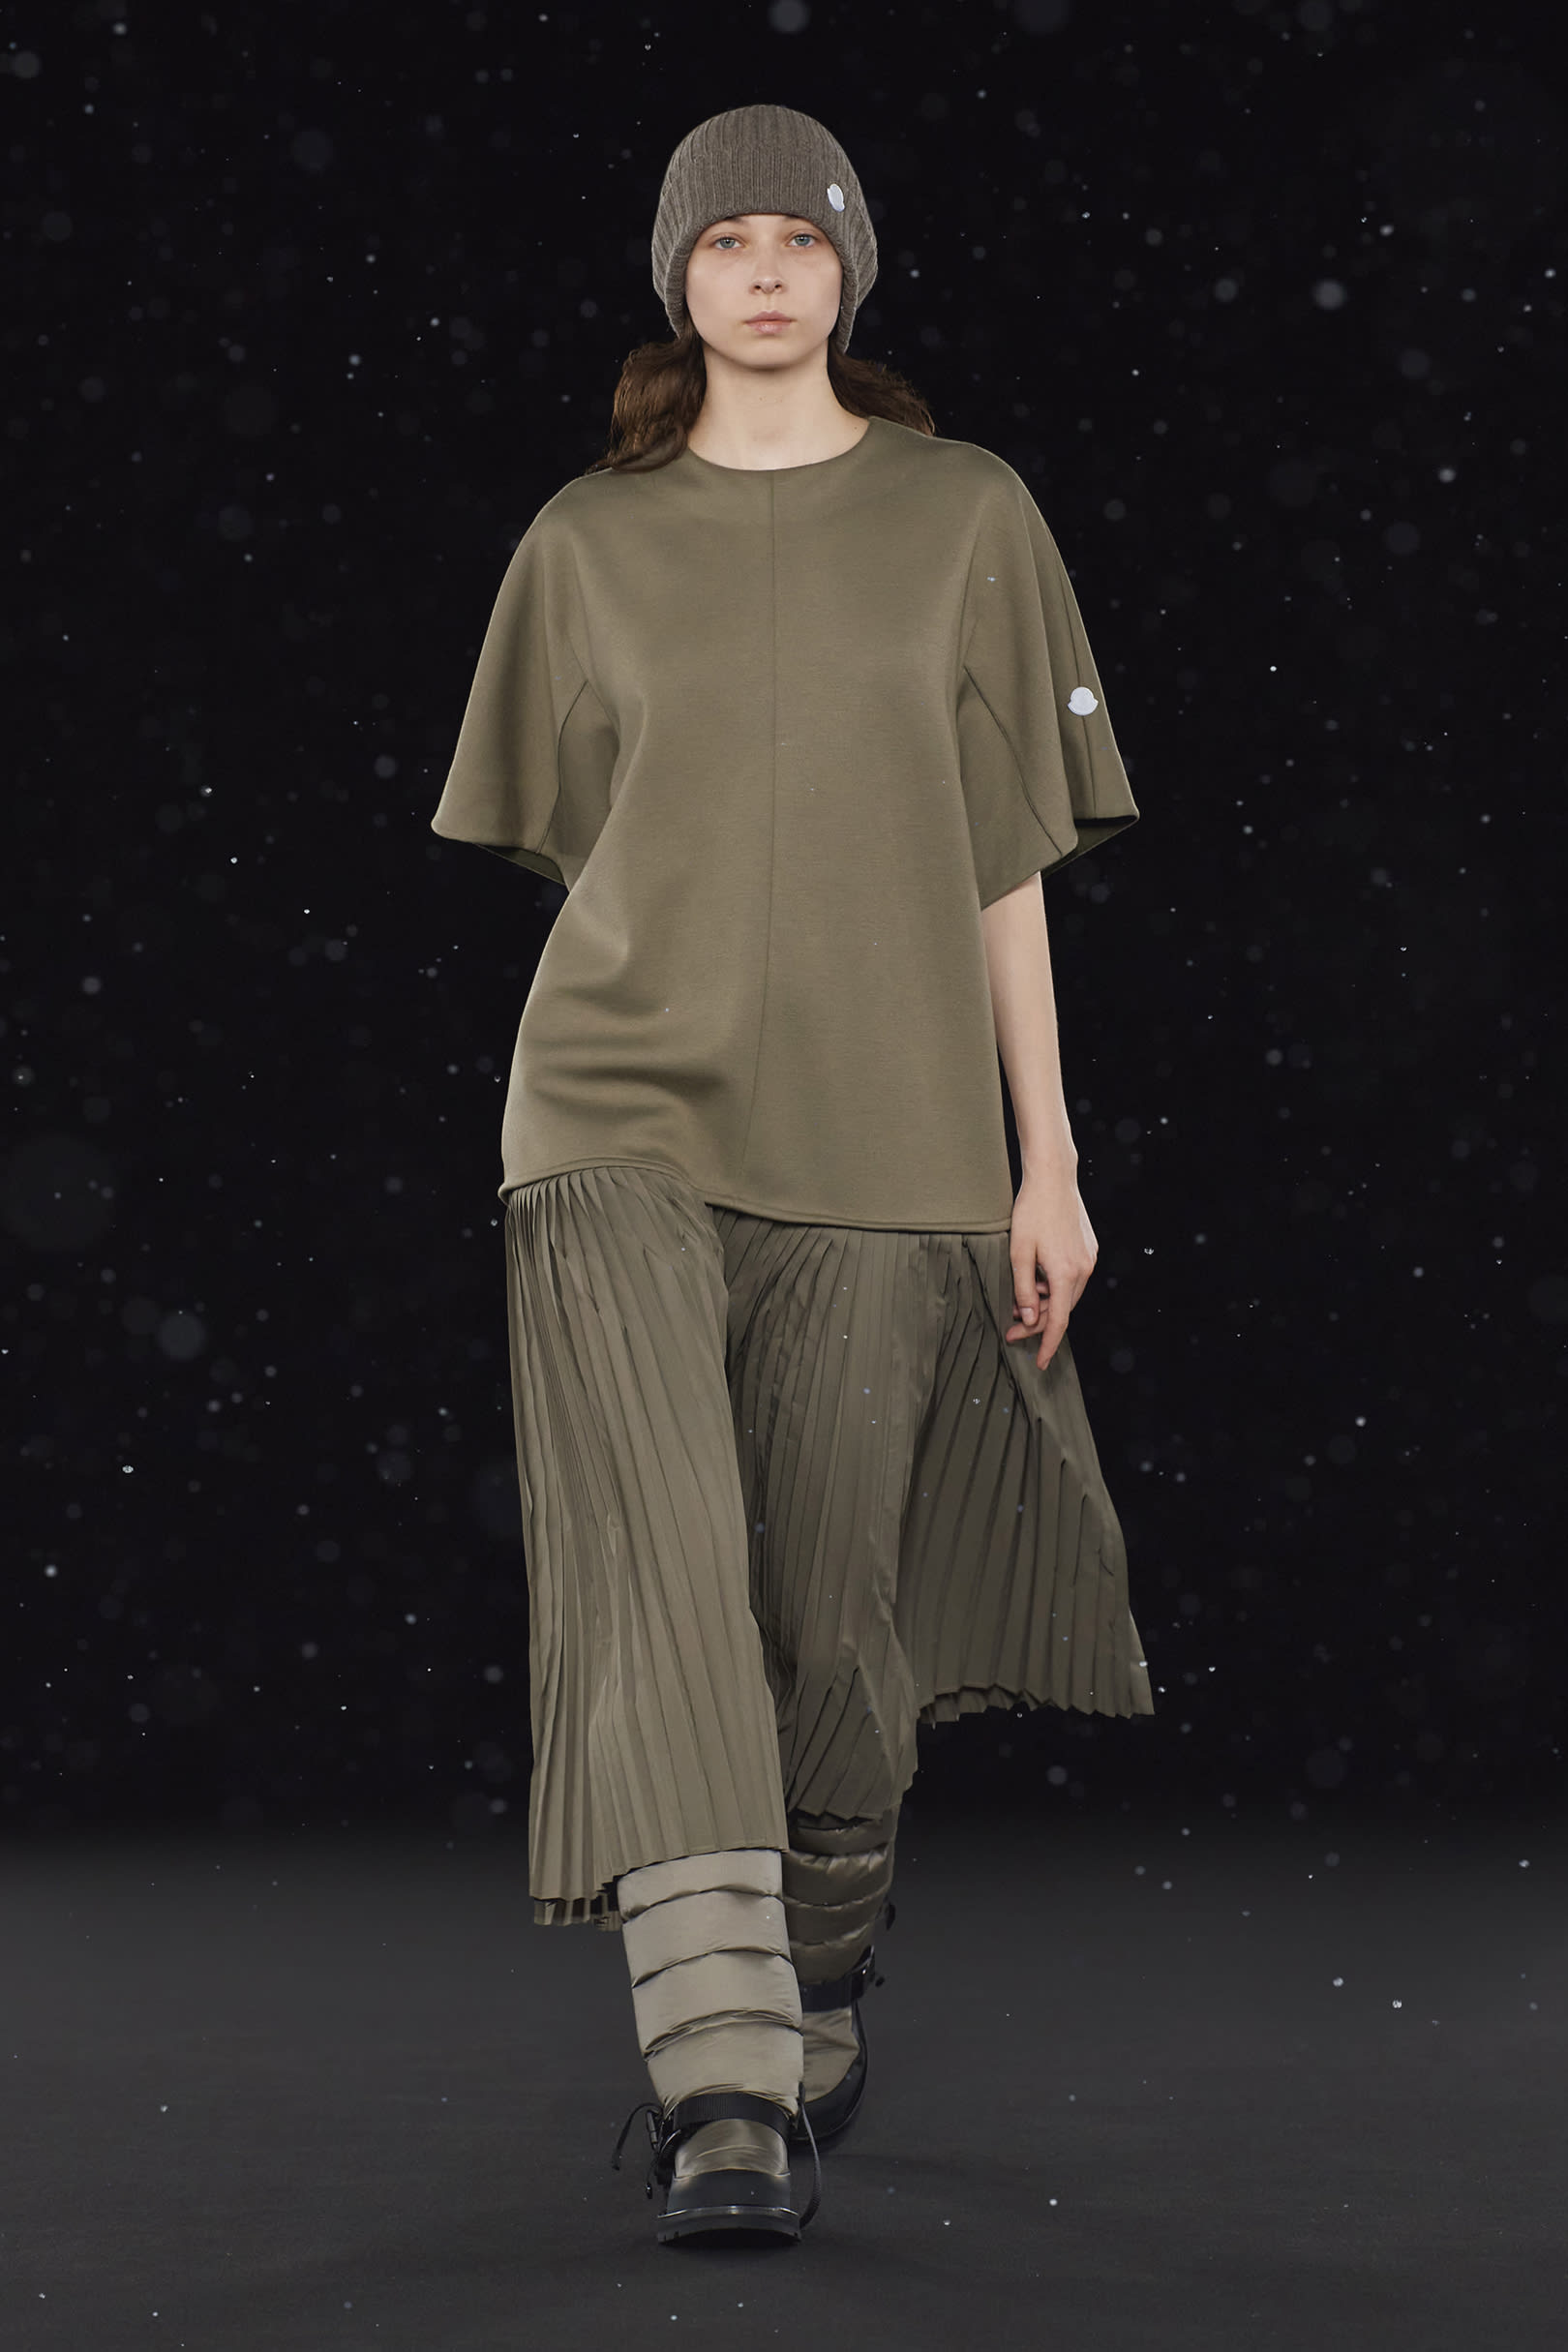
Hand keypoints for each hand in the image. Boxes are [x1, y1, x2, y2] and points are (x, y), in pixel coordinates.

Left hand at [1001, 1164, 1098, 1369]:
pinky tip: (1037, 1275)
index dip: (1048, 1345)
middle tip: (1011, 1327)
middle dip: (1037, 1322)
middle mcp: (1083, 1270)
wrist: (1053, 1178)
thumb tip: (1028, 1318)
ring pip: (1066, 1294)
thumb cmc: (1031, 1212)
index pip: (1057, 1322)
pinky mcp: (1088, 1249)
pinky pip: (1072, 1278)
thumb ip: (1023, 1289)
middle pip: (1061, 1310)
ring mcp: (1089, 1258)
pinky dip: (1054, 1285)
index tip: (1040, 1363)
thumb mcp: (1018, 1253)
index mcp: (1066, 1274)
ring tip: (1021, 1293)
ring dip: (1045, 1301)